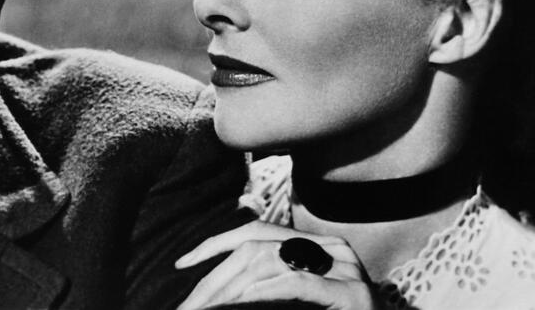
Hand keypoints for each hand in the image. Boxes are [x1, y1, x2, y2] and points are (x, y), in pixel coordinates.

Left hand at [174, 221, 380, 309]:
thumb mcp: (292, 301)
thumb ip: (266, 283)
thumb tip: (214, 286)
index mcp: (316, 245)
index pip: (254, 232)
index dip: (214, 245)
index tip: (182, 263)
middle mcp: (332, 249)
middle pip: (257, 248)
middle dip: (215, 276)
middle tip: (188, 302)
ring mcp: (347, 269)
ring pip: (271, 262)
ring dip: (231, 288)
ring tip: (206, 305)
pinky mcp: (353, 294)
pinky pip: (298, 283)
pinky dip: (265, 292)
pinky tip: (242, 300)